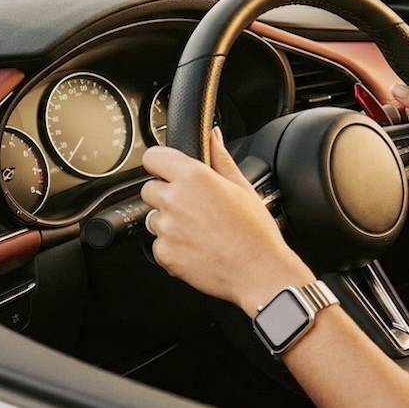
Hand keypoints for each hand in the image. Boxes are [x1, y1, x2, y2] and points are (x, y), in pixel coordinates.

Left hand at [140, 128, 314, 311]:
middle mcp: (175, 200)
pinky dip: (172, 246)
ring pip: (153, 217)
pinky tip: (197, 247)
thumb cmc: (256, 232)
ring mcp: (166, 228)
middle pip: (149, 188)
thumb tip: (212, 136)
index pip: (153, 158)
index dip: (161, 164)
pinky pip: (158, 243)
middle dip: (166, 194)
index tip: (168, 171)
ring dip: (169, 221)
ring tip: (199, 229)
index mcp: (194, 177)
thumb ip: (220, 157)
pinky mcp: (164, 253)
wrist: (259, 271)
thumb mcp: (242, 187)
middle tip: (194, 206)